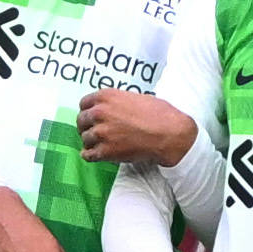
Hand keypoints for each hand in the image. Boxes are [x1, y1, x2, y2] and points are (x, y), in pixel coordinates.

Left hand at [75, 90, 196, 166]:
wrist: (171, 135)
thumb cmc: (160, 114)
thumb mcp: (136, 97)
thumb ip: (117, 101)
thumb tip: (109, 107)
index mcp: (106, 96)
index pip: (84, 103)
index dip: (88, 111)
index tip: (92, 117)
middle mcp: (99, 113)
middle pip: (81, 120)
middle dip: (87, 126)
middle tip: (96, 131)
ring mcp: (100, 133)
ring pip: (85, 138)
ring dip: (91, 142)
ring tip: (103, 143)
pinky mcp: (105, 151)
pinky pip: (88, 155)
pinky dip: (91, 155)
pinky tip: (97, 154)